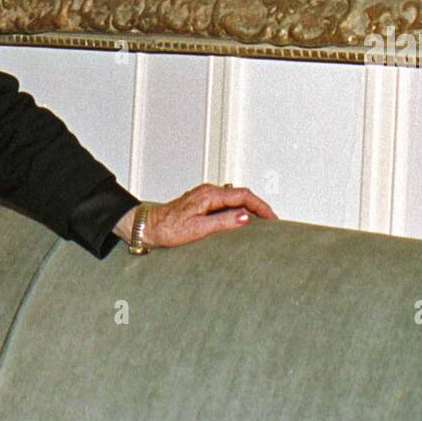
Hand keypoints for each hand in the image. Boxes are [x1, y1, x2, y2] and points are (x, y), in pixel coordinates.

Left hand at [114, 183, 276, 249]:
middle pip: (241, 195)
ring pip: (234, 199)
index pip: (243, 195)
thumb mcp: (197, 229)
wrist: (148, 227)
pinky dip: (238, 210)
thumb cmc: (168, 229)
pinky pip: (226, 203)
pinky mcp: (202, 203)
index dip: (261, 206)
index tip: (273, 218)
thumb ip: (222, 222)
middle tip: (272, 223)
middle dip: (259, 207)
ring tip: (261, 224)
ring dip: (249, 208)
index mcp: (209, 195)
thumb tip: (245, 217)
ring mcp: (205, 196)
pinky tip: (242, 222)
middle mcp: (208, 192)